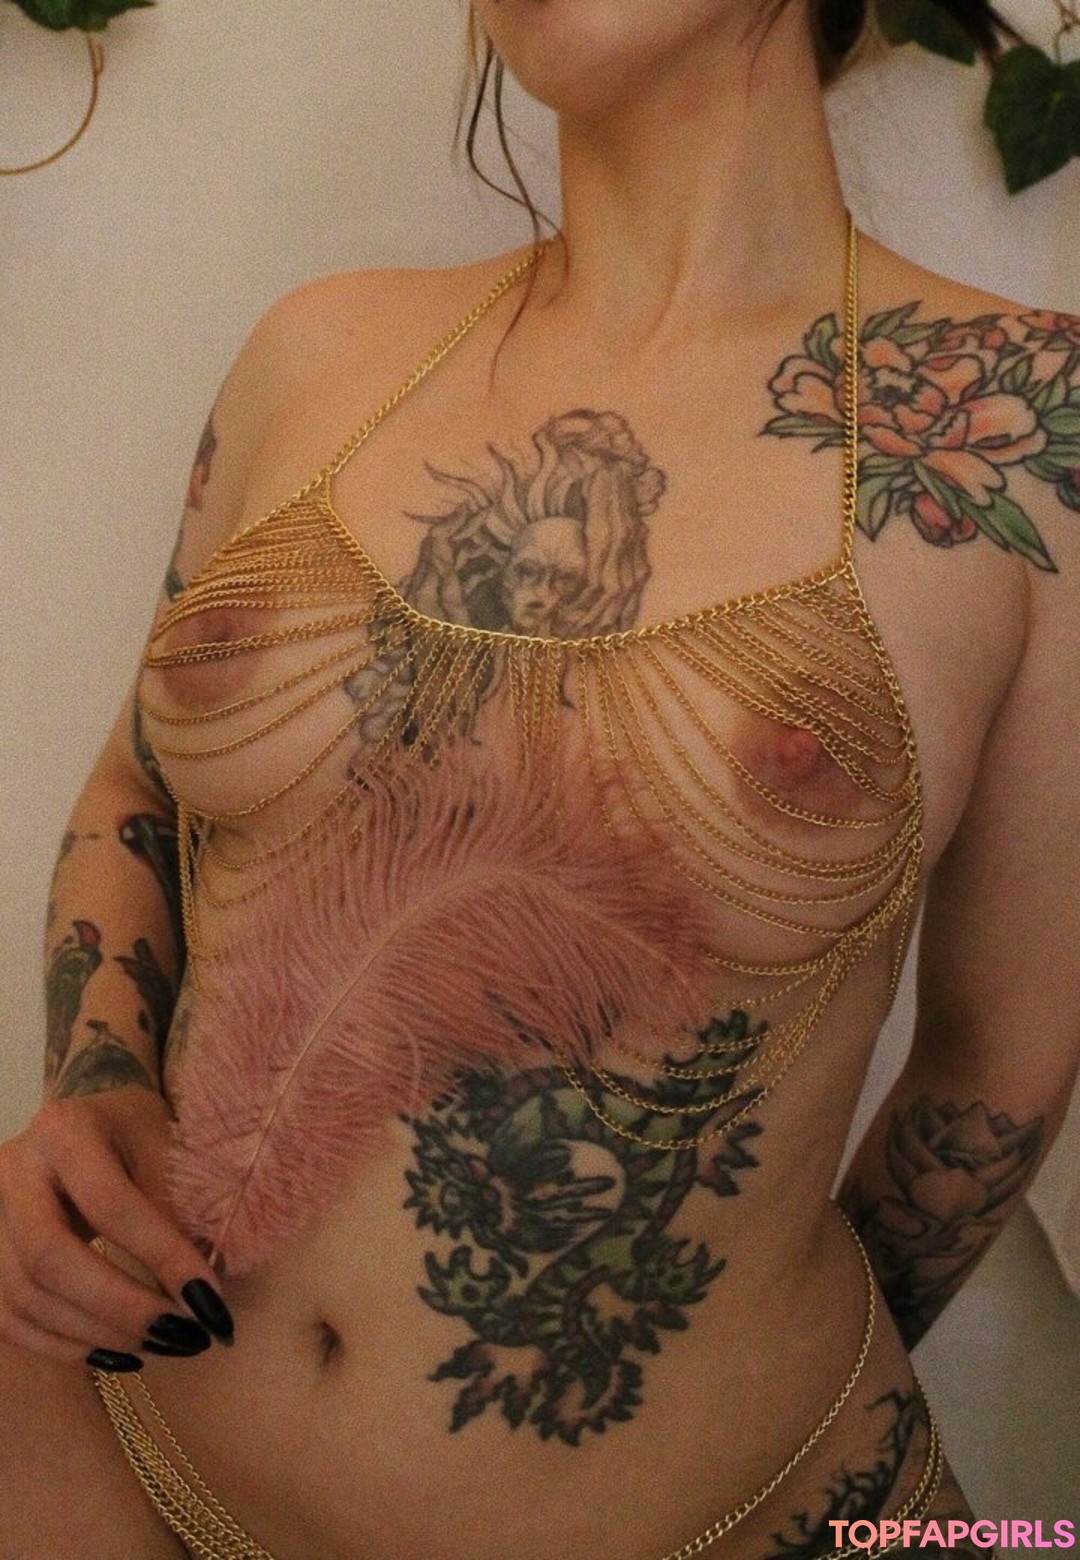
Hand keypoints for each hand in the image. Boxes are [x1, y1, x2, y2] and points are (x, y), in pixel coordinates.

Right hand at [0, 1086, 232, 1367]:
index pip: (111, 1204)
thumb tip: (201, 1290)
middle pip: (48, 1258)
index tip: (210, 1303)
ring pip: (23, 1297)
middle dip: (120, 1308)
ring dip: (96, 1336)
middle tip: (181, 1336)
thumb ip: (177, 1206)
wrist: (83, 1123)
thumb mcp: (163, 1145)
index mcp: (65, 1132)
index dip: (162, 1257)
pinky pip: (8, 1319)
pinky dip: (63, 1347)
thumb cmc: (131, 1133)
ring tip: (159, 1345)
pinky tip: (116, 1354)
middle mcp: (12, 1171)